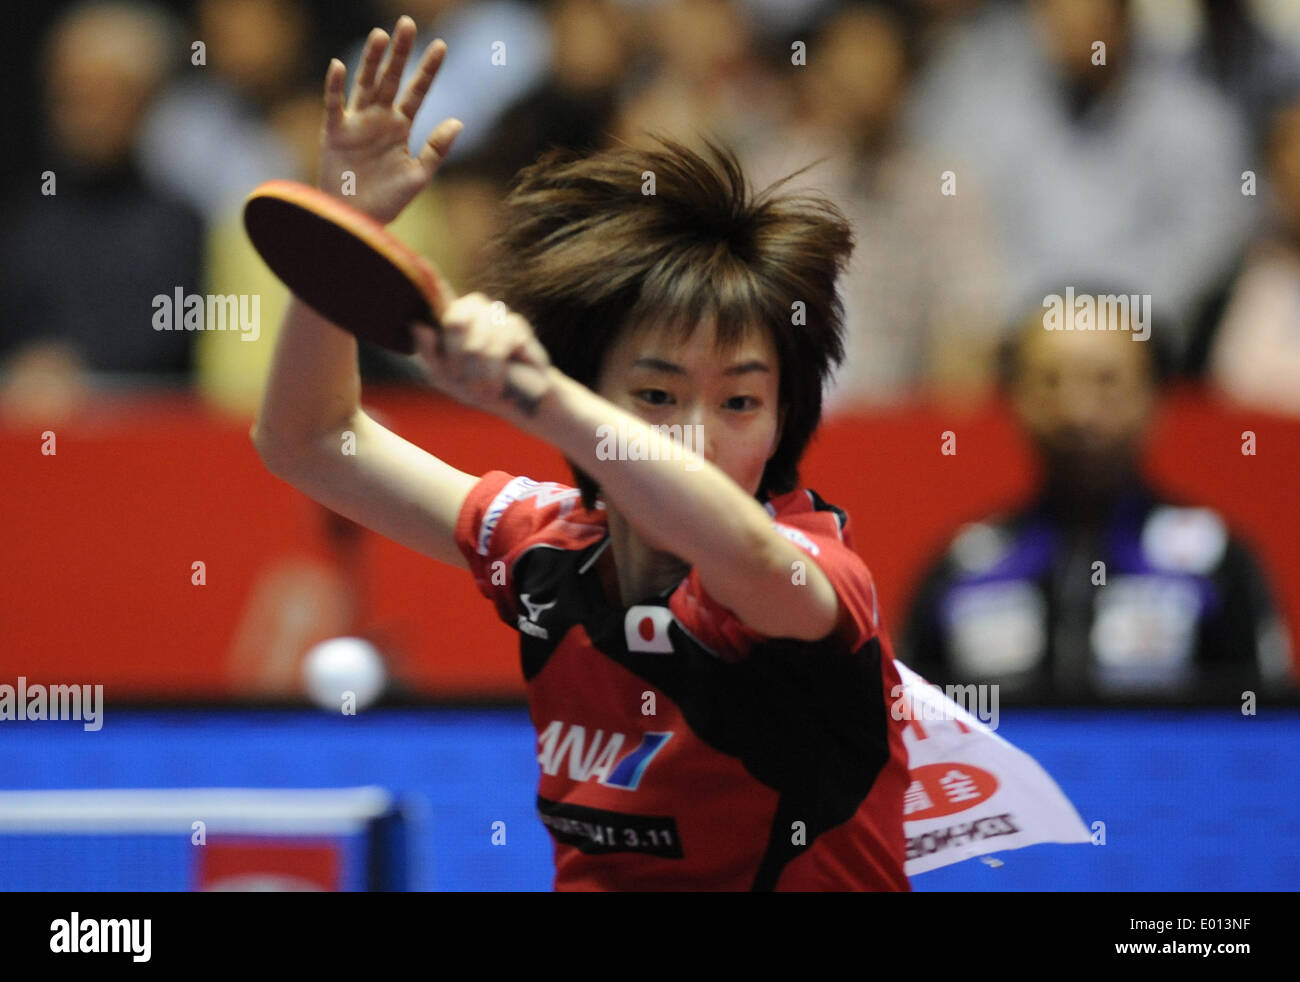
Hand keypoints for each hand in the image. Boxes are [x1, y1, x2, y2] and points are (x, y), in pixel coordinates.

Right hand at [318, 16, 460, 224]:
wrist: (357, 220)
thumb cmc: (387, 201)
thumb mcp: (418, 176)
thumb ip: (436, 149)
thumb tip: (459, 122)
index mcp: (401, 126)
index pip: (417, 92)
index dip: (428, 70)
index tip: (442, 45)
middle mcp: (379, 118)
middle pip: (391, 78)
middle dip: (400, 53)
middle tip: (408, 24)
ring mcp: (356, 123)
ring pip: (365, 84)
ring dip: (371, 60)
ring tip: (380, 36)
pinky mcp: (334, 132)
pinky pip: (334, 105)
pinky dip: (335, 86)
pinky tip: (339, 66)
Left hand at [413, 294, 553, 418]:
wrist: (517, 400)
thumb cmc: (476, 385)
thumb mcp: (444, 375)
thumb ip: (429, 352)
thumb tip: (419, 325)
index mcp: (450, 315)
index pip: (437, 293)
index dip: (430, 280)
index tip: (422, 267)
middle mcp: (473, 308)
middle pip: (455, 320)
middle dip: (456, 357)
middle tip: (460, 379)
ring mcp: (496, 314)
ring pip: (477, 341)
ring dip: (476, 371)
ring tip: (481, 387)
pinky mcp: (517, 325)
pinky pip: (498, 346)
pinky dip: (494, 371)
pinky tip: (496, 382)